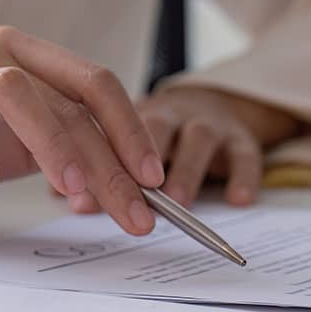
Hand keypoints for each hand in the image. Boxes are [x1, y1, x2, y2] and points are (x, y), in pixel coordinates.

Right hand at [0, 27, 164, 233]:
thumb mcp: (38, 147)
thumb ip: (83, 159)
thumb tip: (134, 195)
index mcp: (36, 59)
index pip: (97, 84)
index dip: (132, 130)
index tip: (154, 179)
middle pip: (68, 102)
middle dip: (108, 163)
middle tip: (133, 211)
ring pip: (14, 92)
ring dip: (51, 142)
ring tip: (72, 186)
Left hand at [63, 87, 299, 213]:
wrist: (211, 109)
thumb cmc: (155, 135)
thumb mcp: (122, 141)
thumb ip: (95, 166)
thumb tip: (63, 198)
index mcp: (135, 110)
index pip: (109, 122)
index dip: (91, 151)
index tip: (72, 189)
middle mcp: (172, 112)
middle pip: (157, 126)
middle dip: (140, 160)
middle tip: (127, 195)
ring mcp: (210, 123)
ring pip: (200, 139)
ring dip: (187, 170)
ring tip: (176, 202)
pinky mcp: (242, 140)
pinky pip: (247, 156)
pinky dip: (244, 176)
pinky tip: (238, 199)